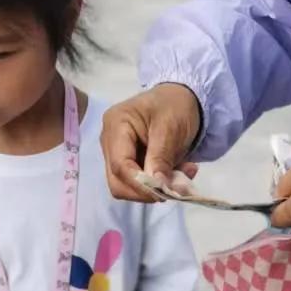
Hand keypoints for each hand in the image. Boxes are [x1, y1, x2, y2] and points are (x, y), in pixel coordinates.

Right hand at [102, 84, 202, 202]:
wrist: (181, 98)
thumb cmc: (174, 105)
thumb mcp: (171, 128)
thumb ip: (161, 157)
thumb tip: (157, 187)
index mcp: (116, 124)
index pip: (120, 165)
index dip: (140, 184)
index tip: (164, 192)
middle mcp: (109, 141)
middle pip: (117, 181)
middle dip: (146, 191)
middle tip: (176, 187)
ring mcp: (116, 153)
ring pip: (127, 187)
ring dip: (154, 189)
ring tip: (181, 176)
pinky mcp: (127, 163)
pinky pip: (137, 184)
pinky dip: (157, 185)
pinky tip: (176, 173)